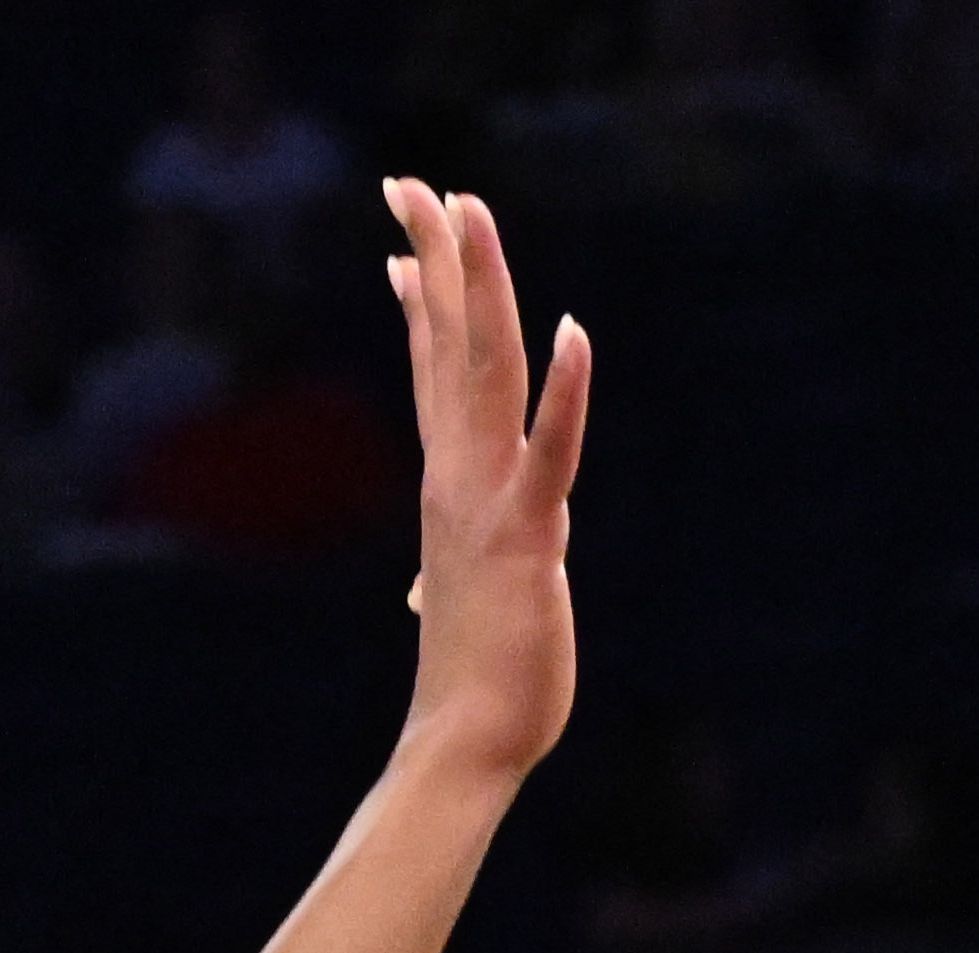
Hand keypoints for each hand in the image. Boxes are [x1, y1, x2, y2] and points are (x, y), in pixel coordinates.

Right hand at [387, 178, 588, 785]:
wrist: (467, 743)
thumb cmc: (473, 686)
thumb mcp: (462, 611)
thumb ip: (449, 581)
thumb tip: (423, 591)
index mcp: (449, 490)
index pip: (432, 378)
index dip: (422, 307)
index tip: (404, 249)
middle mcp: (458, 479)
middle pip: (448, 346)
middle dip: (434, 258)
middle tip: (411, 183)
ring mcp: (490, 500)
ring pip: (485, 370)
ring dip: (478, 285)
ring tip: (467, 207)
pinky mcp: (530, 534)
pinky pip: (549, 450)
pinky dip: (564, 391)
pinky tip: (574, 331)